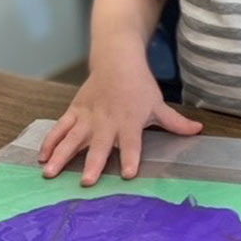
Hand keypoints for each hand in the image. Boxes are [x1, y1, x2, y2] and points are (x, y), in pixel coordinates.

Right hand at [38, 62, 202, 184]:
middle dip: (94, 162)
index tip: (128, 173)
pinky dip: (50, 141)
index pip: (131, 143)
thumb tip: (199, 131)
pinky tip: (41, 157)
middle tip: (87, 182)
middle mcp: (108, 121)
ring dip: (61, 155)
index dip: (131, 157)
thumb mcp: (158, 104)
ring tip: (50, 173)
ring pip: (73, 137)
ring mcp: (88, 116)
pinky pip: (60, 127)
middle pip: (100, 144)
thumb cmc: (139, 85)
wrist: (117, 59)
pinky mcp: (75, 110)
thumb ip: (175, 122)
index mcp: (130, 121)